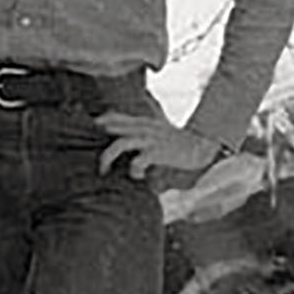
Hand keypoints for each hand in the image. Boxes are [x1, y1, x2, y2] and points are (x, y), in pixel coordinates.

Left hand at [97, 112, 220, 179]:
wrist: (202, 145)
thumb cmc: (179, 142)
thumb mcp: (160, 130)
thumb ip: (146, 128)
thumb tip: (134, 132)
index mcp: (143, 123)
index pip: (116, 116)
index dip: (102, 121)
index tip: (91, 130)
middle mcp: (144, 128)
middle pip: (113, 127)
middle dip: (98, 140)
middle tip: (94, 157)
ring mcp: (150, 140)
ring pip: (120, 144)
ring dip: (108, 158)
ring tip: (104, 171)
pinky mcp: (157, 152)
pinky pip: (137, 162)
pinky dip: (132, 170)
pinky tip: (136, 176)